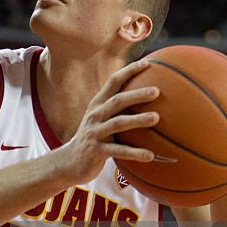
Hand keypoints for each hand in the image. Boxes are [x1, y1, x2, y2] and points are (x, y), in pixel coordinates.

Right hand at [57, 59, 159, 184]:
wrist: (69, 162)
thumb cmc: (94, 139)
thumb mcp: (102, 120)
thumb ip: (118, 109)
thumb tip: (145, 98)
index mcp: (98, 104)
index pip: (114, 82)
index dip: (129, 71)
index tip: (148, 63)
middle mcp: (95, 115)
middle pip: (118, 100)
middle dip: (137, 94)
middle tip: (156, 91)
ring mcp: (95, 132)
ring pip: (118, 123)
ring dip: (138, 119)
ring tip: (156, 118)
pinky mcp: (96, 151)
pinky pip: (118, 151)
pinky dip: (135, 153)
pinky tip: (151, 155)